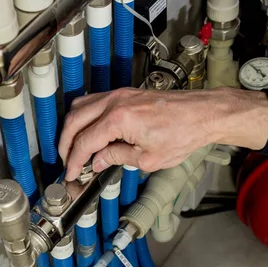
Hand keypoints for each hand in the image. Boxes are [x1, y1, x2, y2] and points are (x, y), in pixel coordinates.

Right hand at [58, 87, 267, 180]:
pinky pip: (94, 101)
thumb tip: (98, 161)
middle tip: (67, 161)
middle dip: (66, 143)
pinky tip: (89, 131)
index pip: (84, 142)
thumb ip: (117, 157)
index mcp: (118, 119)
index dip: (74, 161)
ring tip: (74, 147)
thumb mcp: (148, 158)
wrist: (202, 114)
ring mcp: (119, 94)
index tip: (71, 173)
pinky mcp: (126, 93)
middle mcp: (115, 102)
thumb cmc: (182, 133)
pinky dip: (85, 116)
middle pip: (75, 121)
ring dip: (73, 127)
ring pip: (81, 106)